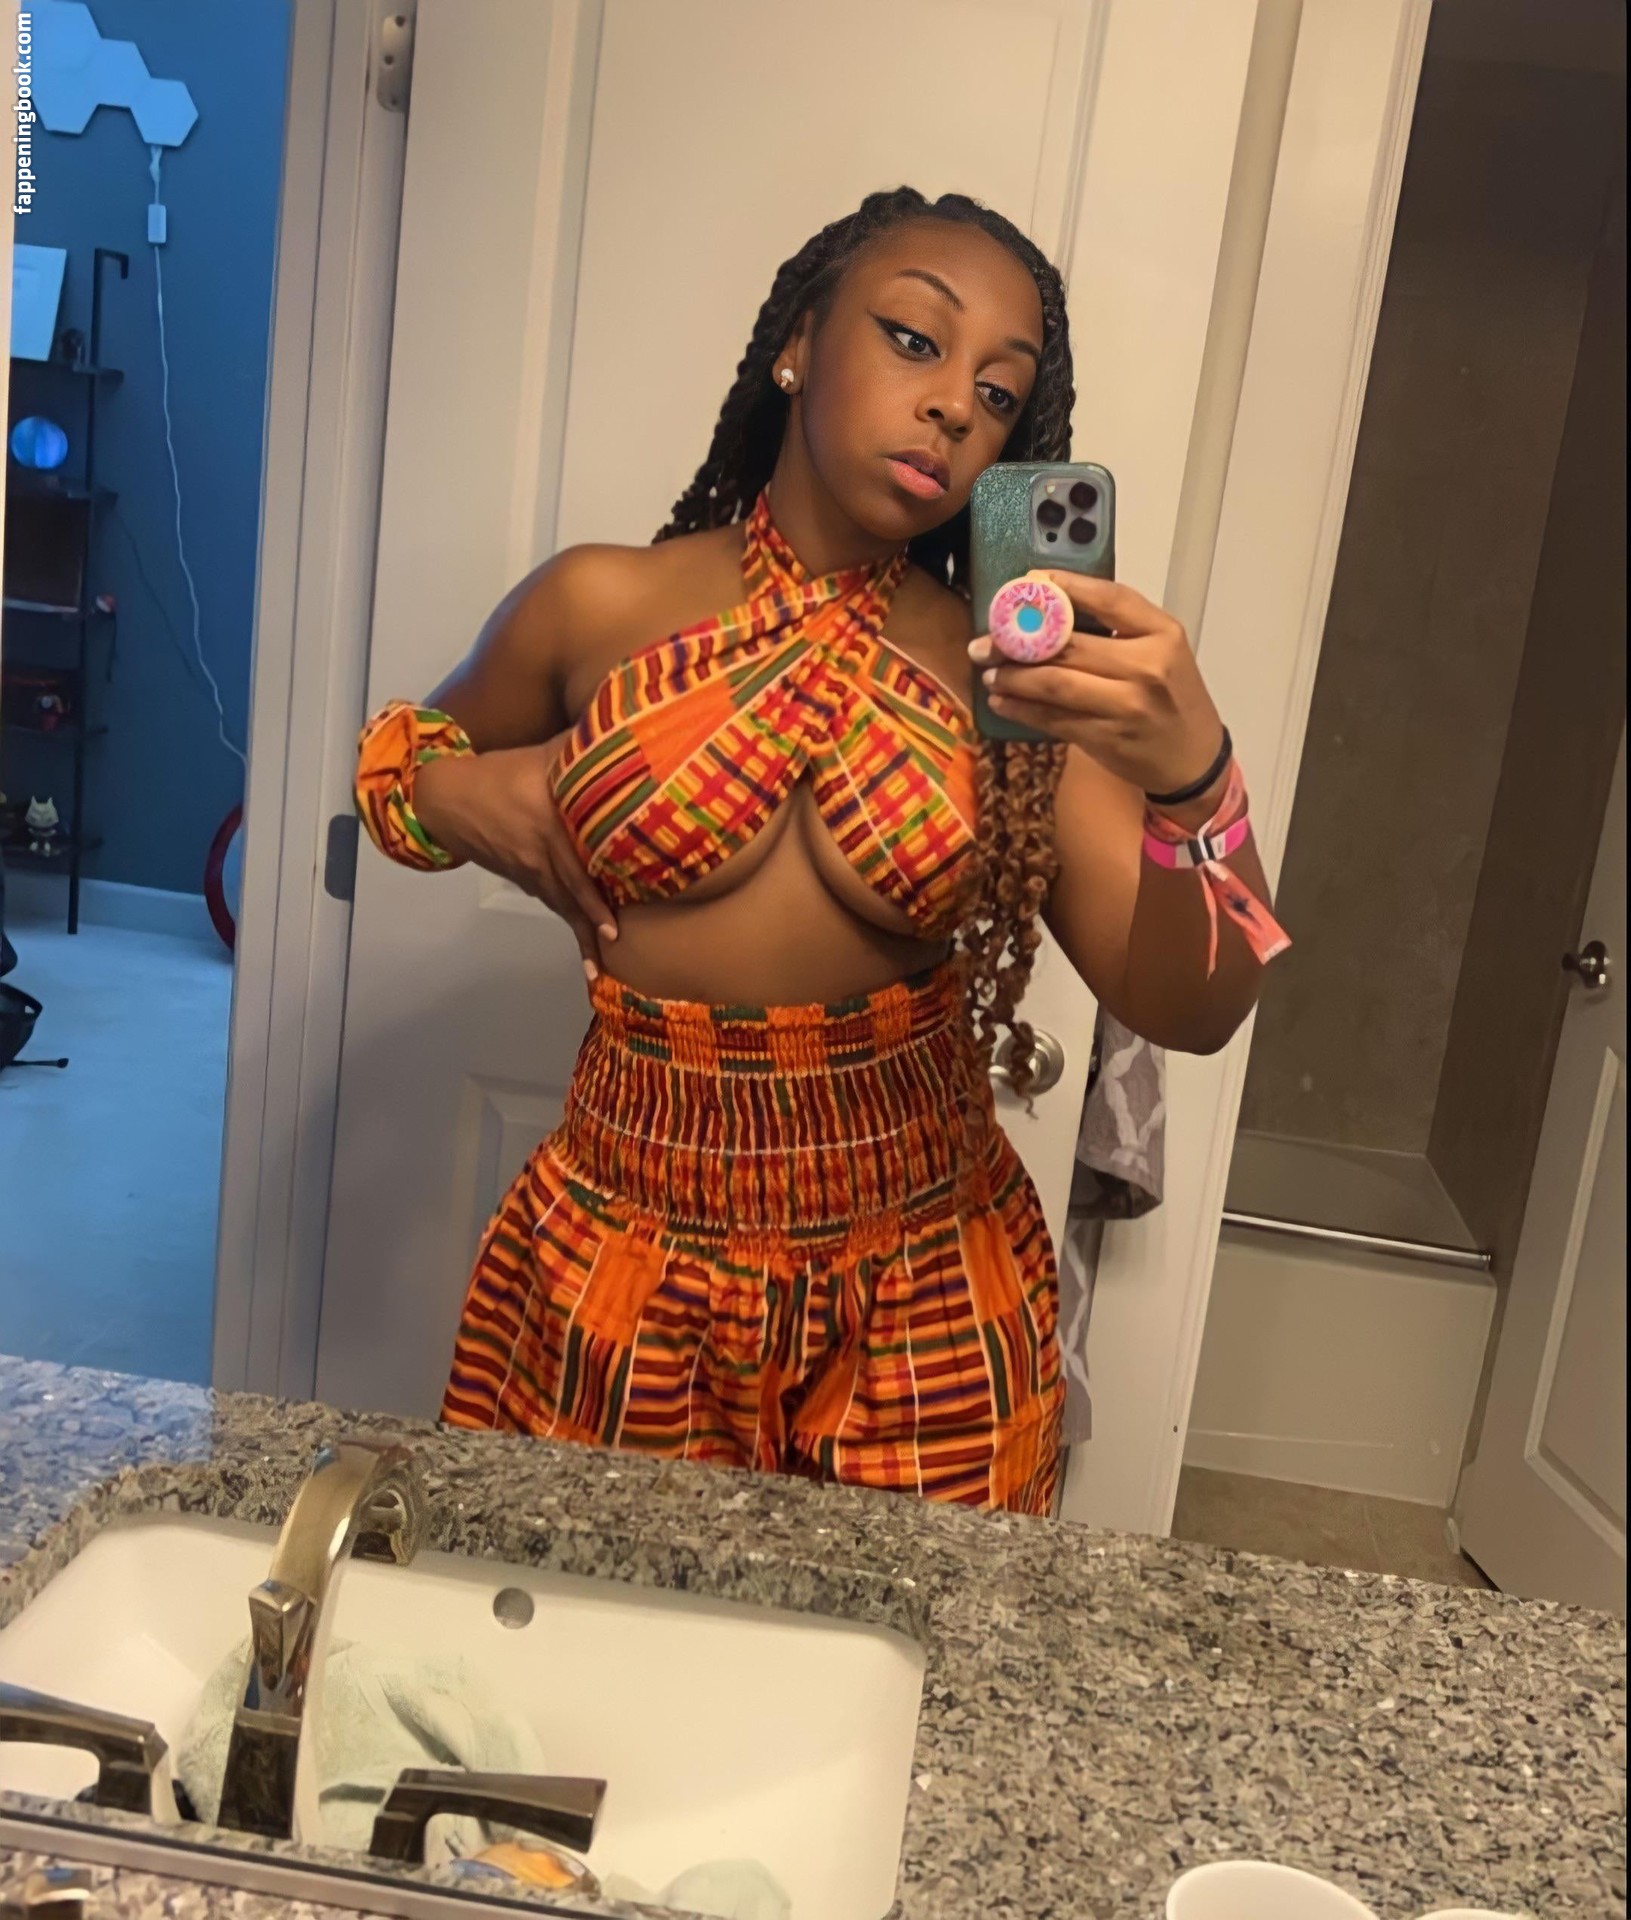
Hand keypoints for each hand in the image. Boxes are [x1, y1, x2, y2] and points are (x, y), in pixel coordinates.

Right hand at [414, 733, 616, 978]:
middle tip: (612, 947)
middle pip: (568, 895)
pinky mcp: (522, 877)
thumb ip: (582, 751)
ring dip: (579, 932)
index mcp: (546, 825)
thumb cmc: (501, 773)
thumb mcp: (542, 756)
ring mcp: (527, 871)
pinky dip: (567, 916)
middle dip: (590, 922)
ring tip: (596, 963)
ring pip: (559, 903)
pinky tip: (582, 936)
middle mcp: (537, 855)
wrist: (447, 798)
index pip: (573, 867)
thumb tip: (627, 738)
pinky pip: (550, 899)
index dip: (592, 897)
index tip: (613, 923)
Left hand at [972, 573, 1226, 805]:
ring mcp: (1127, 705)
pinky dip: (1022, 709)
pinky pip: (1054, 719)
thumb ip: (1118, 630)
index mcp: (1162, 633)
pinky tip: (1002, 701)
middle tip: (985, 642)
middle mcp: (1147, 666)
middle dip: (1019, 641)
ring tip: (989, 673)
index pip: (1109, 598)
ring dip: (1013, 677)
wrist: (1194, 758)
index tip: (1028, 582)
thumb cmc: (1172, 698)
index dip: (1064, 587)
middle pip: (1070, 644)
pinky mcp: (1107, 737)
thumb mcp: (1161, 651)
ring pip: (1055, 684)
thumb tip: (1049, 610)